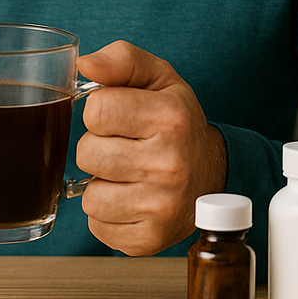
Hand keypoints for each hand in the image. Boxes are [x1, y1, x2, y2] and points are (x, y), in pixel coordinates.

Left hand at [75, 41, 227, 255]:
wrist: (212, 173)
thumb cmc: (177, 122)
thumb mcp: (158, 78)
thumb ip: (121, 59)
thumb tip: (85, 64)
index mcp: (171, 118)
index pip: (95, 110)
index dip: (100, 112)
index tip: (118, 116)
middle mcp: (169, 164)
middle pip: (87, 153)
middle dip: (98, 148)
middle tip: (124, 146)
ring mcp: (161, 206)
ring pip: (89, 195)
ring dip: (101, 183)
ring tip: (127, 174)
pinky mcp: (149, 239)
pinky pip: (97, 226)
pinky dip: (107, 214)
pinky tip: (130, 199)